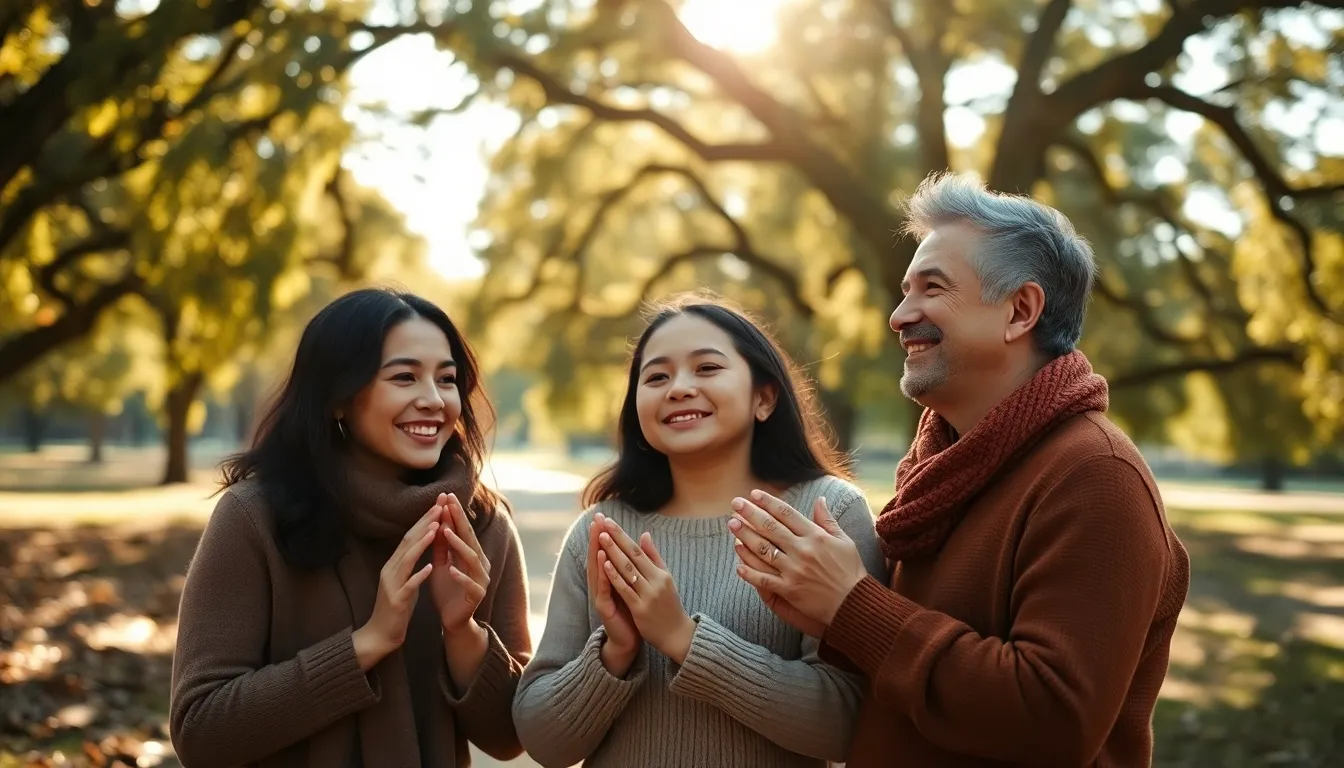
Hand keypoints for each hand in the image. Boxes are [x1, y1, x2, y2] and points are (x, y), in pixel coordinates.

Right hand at [352, 505, 438, 670]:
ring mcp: (392, 585)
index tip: (439, 505)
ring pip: (407, 559)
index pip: (410, 536)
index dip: (424, 519)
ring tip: (435, 528)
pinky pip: (408, 586)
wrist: (380, 635)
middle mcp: (390, 570)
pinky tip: (430, 567)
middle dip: (425, 522)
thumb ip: (410, 562)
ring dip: (421, 543)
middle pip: (408, 541)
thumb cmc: (396, 607)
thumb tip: (421, 542)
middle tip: (440, 505)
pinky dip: (419, 575)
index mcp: (393, 564)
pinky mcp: (396, 601)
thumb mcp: (405, 580)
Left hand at [428, 492, 490, 636]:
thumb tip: (436, 521)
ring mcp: (481, 579)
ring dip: (459, 544)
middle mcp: (480, 564)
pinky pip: (470, 584)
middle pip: (469, 538)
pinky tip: (451, 569)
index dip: (455, 513)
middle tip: (449, 503)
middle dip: (459, 520)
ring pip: (472, 558)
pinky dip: (461, 576)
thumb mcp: (441, 564)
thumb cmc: (447, 590)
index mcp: (471, 554)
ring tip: (446, 531)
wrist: (453, 620)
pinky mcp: (477, 595)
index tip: (445, 496)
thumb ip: (441, 546)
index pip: (463, 530)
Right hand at [586, 513, 640, 675]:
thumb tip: (636, 545)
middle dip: (597, 538)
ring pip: (598, 570)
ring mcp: (601, 596)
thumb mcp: (632, 586)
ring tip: (598, 534)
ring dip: (597, 552)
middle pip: (597, 557)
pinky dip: (603, 574)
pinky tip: (603, 561)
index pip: (605, 552)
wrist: (628, 640)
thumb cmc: (631, 611)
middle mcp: (602, 585)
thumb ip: (631, 567)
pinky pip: (603, 588)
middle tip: (596, 519)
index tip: (605, 517)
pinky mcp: (604, 607)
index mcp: (609, 578)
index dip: (605, 535)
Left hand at [597, 518, 695, 663]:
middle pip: (632, 556)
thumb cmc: (669, 606)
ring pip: (627, 570)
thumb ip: (654, 557)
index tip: (610, 522)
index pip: (638, 550)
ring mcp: (648, 595)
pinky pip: (625, 589)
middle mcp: (656, 581)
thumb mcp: (665, 579)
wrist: (677, 634)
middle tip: (603, 523)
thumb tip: (644, 534)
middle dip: (616, 539)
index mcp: (661, 573)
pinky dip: (615, 576)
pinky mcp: (640, 609)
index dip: (623, 535)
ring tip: (601, 537)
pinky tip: (605, 564)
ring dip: (613, 553)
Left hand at [728, 491, 866, 626]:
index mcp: (816, 536)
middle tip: (735, 503)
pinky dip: (749, 572)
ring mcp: (794, 571)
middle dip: (750, 513)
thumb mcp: (844, 541)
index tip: (754, 494)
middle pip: (770, 528)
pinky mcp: (789, 590)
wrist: (854, 604)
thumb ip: (828, 520)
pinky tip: (737, 564)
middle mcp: (803, 551)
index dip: (769, 502)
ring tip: (732, 525)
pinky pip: (764, 580)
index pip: (787, 514)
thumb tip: (819, 499)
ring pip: (763, 550)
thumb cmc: (851, 571)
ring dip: (745, 537)